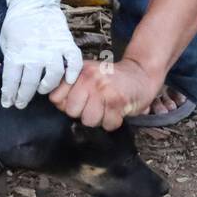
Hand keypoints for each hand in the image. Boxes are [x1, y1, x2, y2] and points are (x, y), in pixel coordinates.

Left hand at [0, 0, 83, 108]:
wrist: (35, 2)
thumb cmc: (17, 22)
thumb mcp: (6, 40)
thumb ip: (10, 58)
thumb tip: (11, 77)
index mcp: (17, 52)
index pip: (12, 80)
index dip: (9, 94)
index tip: (8, 103)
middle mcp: (35, 53)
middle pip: (30, 82)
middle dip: (24, 96)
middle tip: (22, 103)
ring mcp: (53, 49)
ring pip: (53, 76)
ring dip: (47, 87)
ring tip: (42, 90)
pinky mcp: (66, 43)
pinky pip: (73, 61)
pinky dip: (72, 72)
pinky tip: (69, 80)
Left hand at [49, 57, 163, 130]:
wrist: (141, 73)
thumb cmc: (112, 79)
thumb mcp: (88, 74)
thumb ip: (71, 86)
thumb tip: (58, 105)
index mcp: (78, 72)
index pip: (56, 98)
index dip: (66, 105)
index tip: (80, 102)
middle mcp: (88, 78)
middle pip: (71, 111)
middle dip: (83, 114)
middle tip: (96, 106)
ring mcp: (103, 89)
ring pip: (89, 120)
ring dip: (100, 119)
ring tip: (107, 109)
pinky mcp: (117, 101)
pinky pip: (108, 124)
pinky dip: (114, 122)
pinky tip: (117, 111)